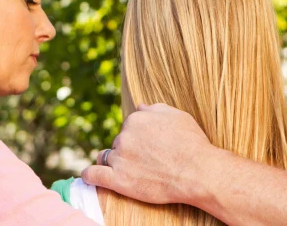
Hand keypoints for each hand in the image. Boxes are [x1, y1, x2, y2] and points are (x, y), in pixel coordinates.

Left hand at [81, 103, 216, 205]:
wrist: (198, 172)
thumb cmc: (191, 142)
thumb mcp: (176, 115)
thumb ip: (154, 108)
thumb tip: (139, 106)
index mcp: (136, 118)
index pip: (130, 126)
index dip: (139, 137)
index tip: (149, 146)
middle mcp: (125, 135)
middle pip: (120, 140)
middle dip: (129, 148)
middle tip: (147, 160)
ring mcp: (120, 158)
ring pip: (108, 155)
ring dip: (114, 160)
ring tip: (126, 169)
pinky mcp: (118, 180)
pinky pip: (94, 174)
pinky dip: (90, 174)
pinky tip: (88, 174)